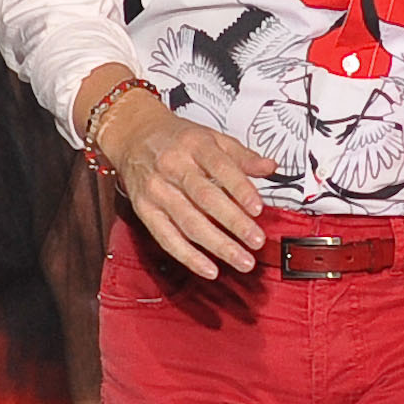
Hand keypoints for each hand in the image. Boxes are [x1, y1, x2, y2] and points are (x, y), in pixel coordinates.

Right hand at [106, 97, 280, 275]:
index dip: (240, 189)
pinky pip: (167, 238)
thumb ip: (242, 155)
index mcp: (194, 145)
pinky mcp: (145, 210)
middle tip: (256, 240)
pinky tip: (210, 269)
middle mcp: (173, 167)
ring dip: (218, 245)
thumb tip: (270, 167)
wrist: (132, 135)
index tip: (258, 208)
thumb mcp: (211, 137)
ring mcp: (157, 190)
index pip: (220, 168)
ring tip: (242, 260)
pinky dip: (189, 257)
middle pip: (205, 198)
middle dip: (234, 222)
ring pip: (189, 222)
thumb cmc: (175, 138)